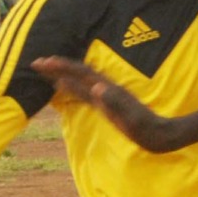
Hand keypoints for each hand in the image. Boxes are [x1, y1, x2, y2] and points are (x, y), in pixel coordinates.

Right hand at [30, 55, 188, 151]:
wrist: (162, 135)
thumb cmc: (147, 129)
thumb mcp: (132, 118)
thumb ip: (115, 102)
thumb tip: (97, 87)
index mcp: (108, 90)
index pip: (80, 73)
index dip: (62, 67)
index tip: (43, 62)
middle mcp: (106, 90)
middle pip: (77, 73)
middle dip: (57, 67)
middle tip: (35, 62)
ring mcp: (107, 96)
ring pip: (79, 81)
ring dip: (62, 75)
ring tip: (45, 71)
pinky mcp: (108, 105)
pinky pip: (84, 93)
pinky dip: (71, 88)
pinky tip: (65, 88)